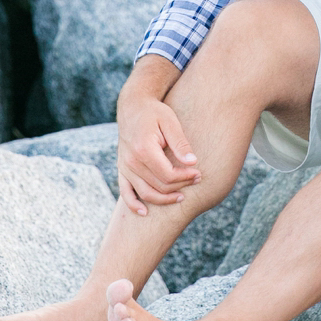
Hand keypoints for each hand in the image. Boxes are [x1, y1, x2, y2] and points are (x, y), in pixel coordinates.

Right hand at [115, 92, 199, 215]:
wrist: (133, 107)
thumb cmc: (154, 113)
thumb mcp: (170, 122)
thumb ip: (180, 143)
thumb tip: (192, 162)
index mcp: (144, 149)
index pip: (168, 174)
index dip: (185, 178)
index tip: (198, 173)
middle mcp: (131, 161)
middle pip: (159, 185)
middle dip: (180, 187)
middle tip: (196, 180)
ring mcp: (125, 167)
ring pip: (145, 193)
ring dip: (164, 199)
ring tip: (181, 196)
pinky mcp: (122, 169)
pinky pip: (125, 192)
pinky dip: (134, 205)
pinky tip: (144, 213)